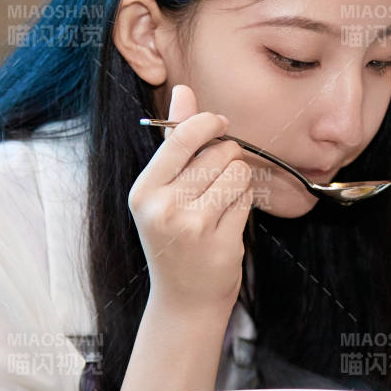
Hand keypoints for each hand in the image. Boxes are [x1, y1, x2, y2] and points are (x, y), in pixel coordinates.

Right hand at [128, 84, 253, 311]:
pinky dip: (244, 204)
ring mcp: (192, 226)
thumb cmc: (175, 238)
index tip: (219, 125)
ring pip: (237, 172)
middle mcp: (163, 207)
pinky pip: (247, 199)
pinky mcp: (220, 241)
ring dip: (239, 182)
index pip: (183, 137)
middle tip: (217, 181)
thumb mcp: (164, 191)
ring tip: (221, 204)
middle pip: (218, 153)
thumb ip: (175, 140)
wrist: (184, 299)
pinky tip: (228, 222)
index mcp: (144, 191)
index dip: (209, 124)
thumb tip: (183, 92)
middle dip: (228, 158)